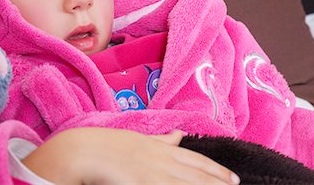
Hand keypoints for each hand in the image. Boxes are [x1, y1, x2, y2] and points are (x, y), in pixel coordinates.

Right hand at [22, 127, 239, 184]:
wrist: (82, 151)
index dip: (214, 169)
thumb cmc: (106, 144)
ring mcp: (153, 173)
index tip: (231, 177)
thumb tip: (178, 134)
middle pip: (195, 173)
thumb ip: (160, 140)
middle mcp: (160, 159)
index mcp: (158, 148)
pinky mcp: (143, 184)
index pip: (194, 159)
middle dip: (217, 180)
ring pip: (187, 183)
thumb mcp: (136, 138)